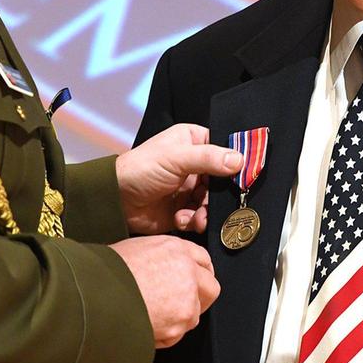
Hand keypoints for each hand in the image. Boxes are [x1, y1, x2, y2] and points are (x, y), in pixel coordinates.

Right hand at [110, 235, 219, 347]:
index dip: (199, 270)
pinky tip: (147, 323)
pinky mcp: (177, 327)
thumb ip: (163, 256)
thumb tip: (166, 266)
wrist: (93, 295)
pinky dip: (166, 333)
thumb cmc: (106, 270)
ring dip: (180, 316)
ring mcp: (186, 302)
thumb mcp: (137, 248)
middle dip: (200, 295)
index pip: (203, 258)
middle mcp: (187, 273)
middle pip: (211, 287)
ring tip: (154, 313)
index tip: (195, 278)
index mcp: (176, 249)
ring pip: (195, 314)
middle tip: (183, 301)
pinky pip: (178, 334)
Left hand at [116, 123, 242, 234]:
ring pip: (214, 201)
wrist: (116, 200)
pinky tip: (182, 219)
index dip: (236, 162)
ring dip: (207, 211)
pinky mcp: (184, 209)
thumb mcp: (176, 158)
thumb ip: (208, 158)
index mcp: (194, 142)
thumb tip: (239, 161)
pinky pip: (201, 216)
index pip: (225, 148)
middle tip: (217, 204)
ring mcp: (190, 188)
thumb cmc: (142, 168)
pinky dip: (194, 220)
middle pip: (223, 179)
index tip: (246, 175)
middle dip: (220, 195)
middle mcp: (196, 164)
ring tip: (197, 217)